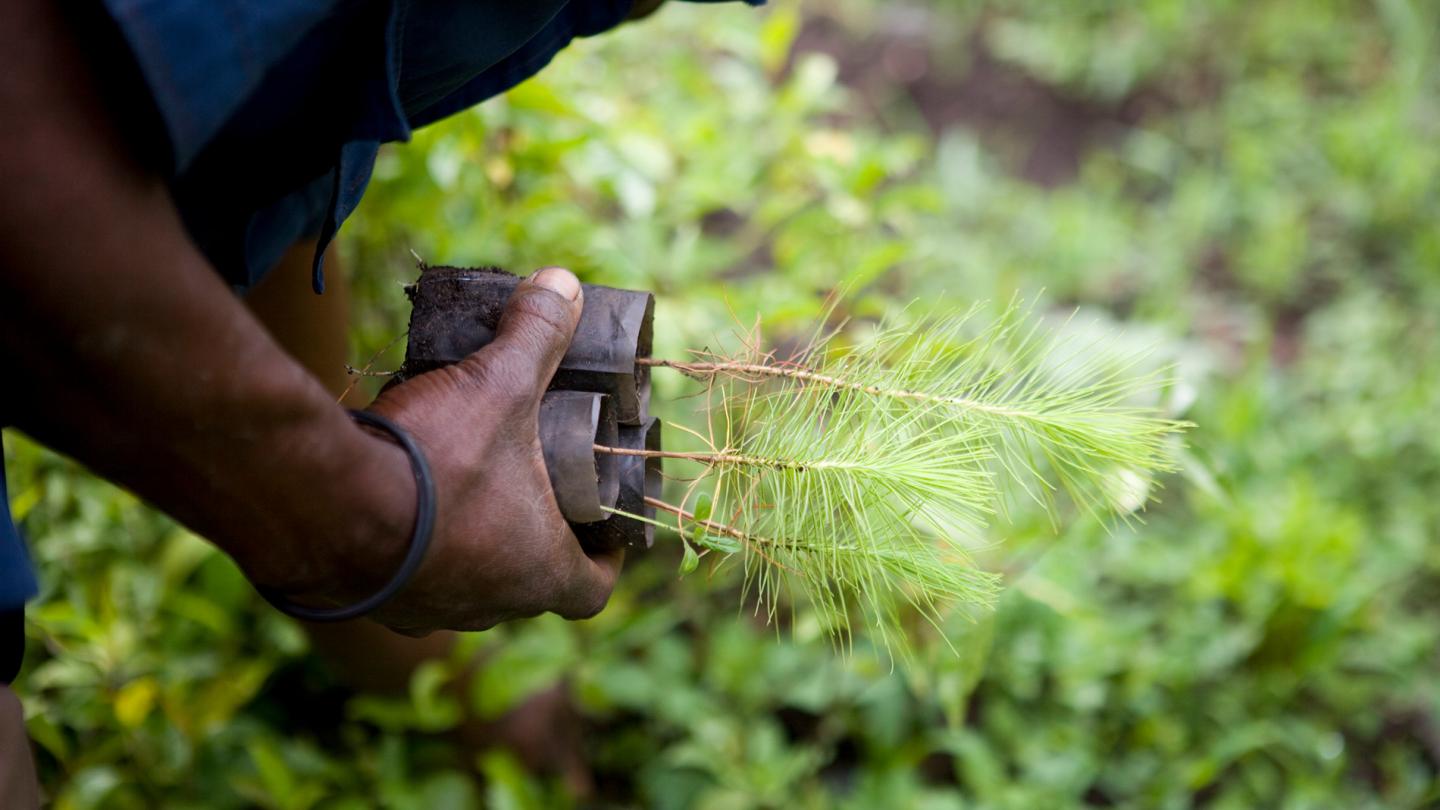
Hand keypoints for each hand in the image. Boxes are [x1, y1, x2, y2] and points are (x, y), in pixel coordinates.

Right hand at [352, 267, 623, 633]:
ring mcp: (429, 611)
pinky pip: (411, 579)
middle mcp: (490, 606)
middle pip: (532, 583)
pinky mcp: (377, 601)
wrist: (322, 504)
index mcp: (538, 571)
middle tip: (539, 486)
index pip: (592, 589)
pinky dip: (419, 544)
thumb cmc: (431, 461)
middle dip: (537, 536)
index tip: (607, 531)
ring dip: (477, 541)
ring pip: (471, 582)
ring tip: (473, 483)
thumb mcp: (495, 385)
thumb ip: (536, 334)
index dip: (607, 560)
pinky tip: (409, 499)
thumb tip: (563, 284)